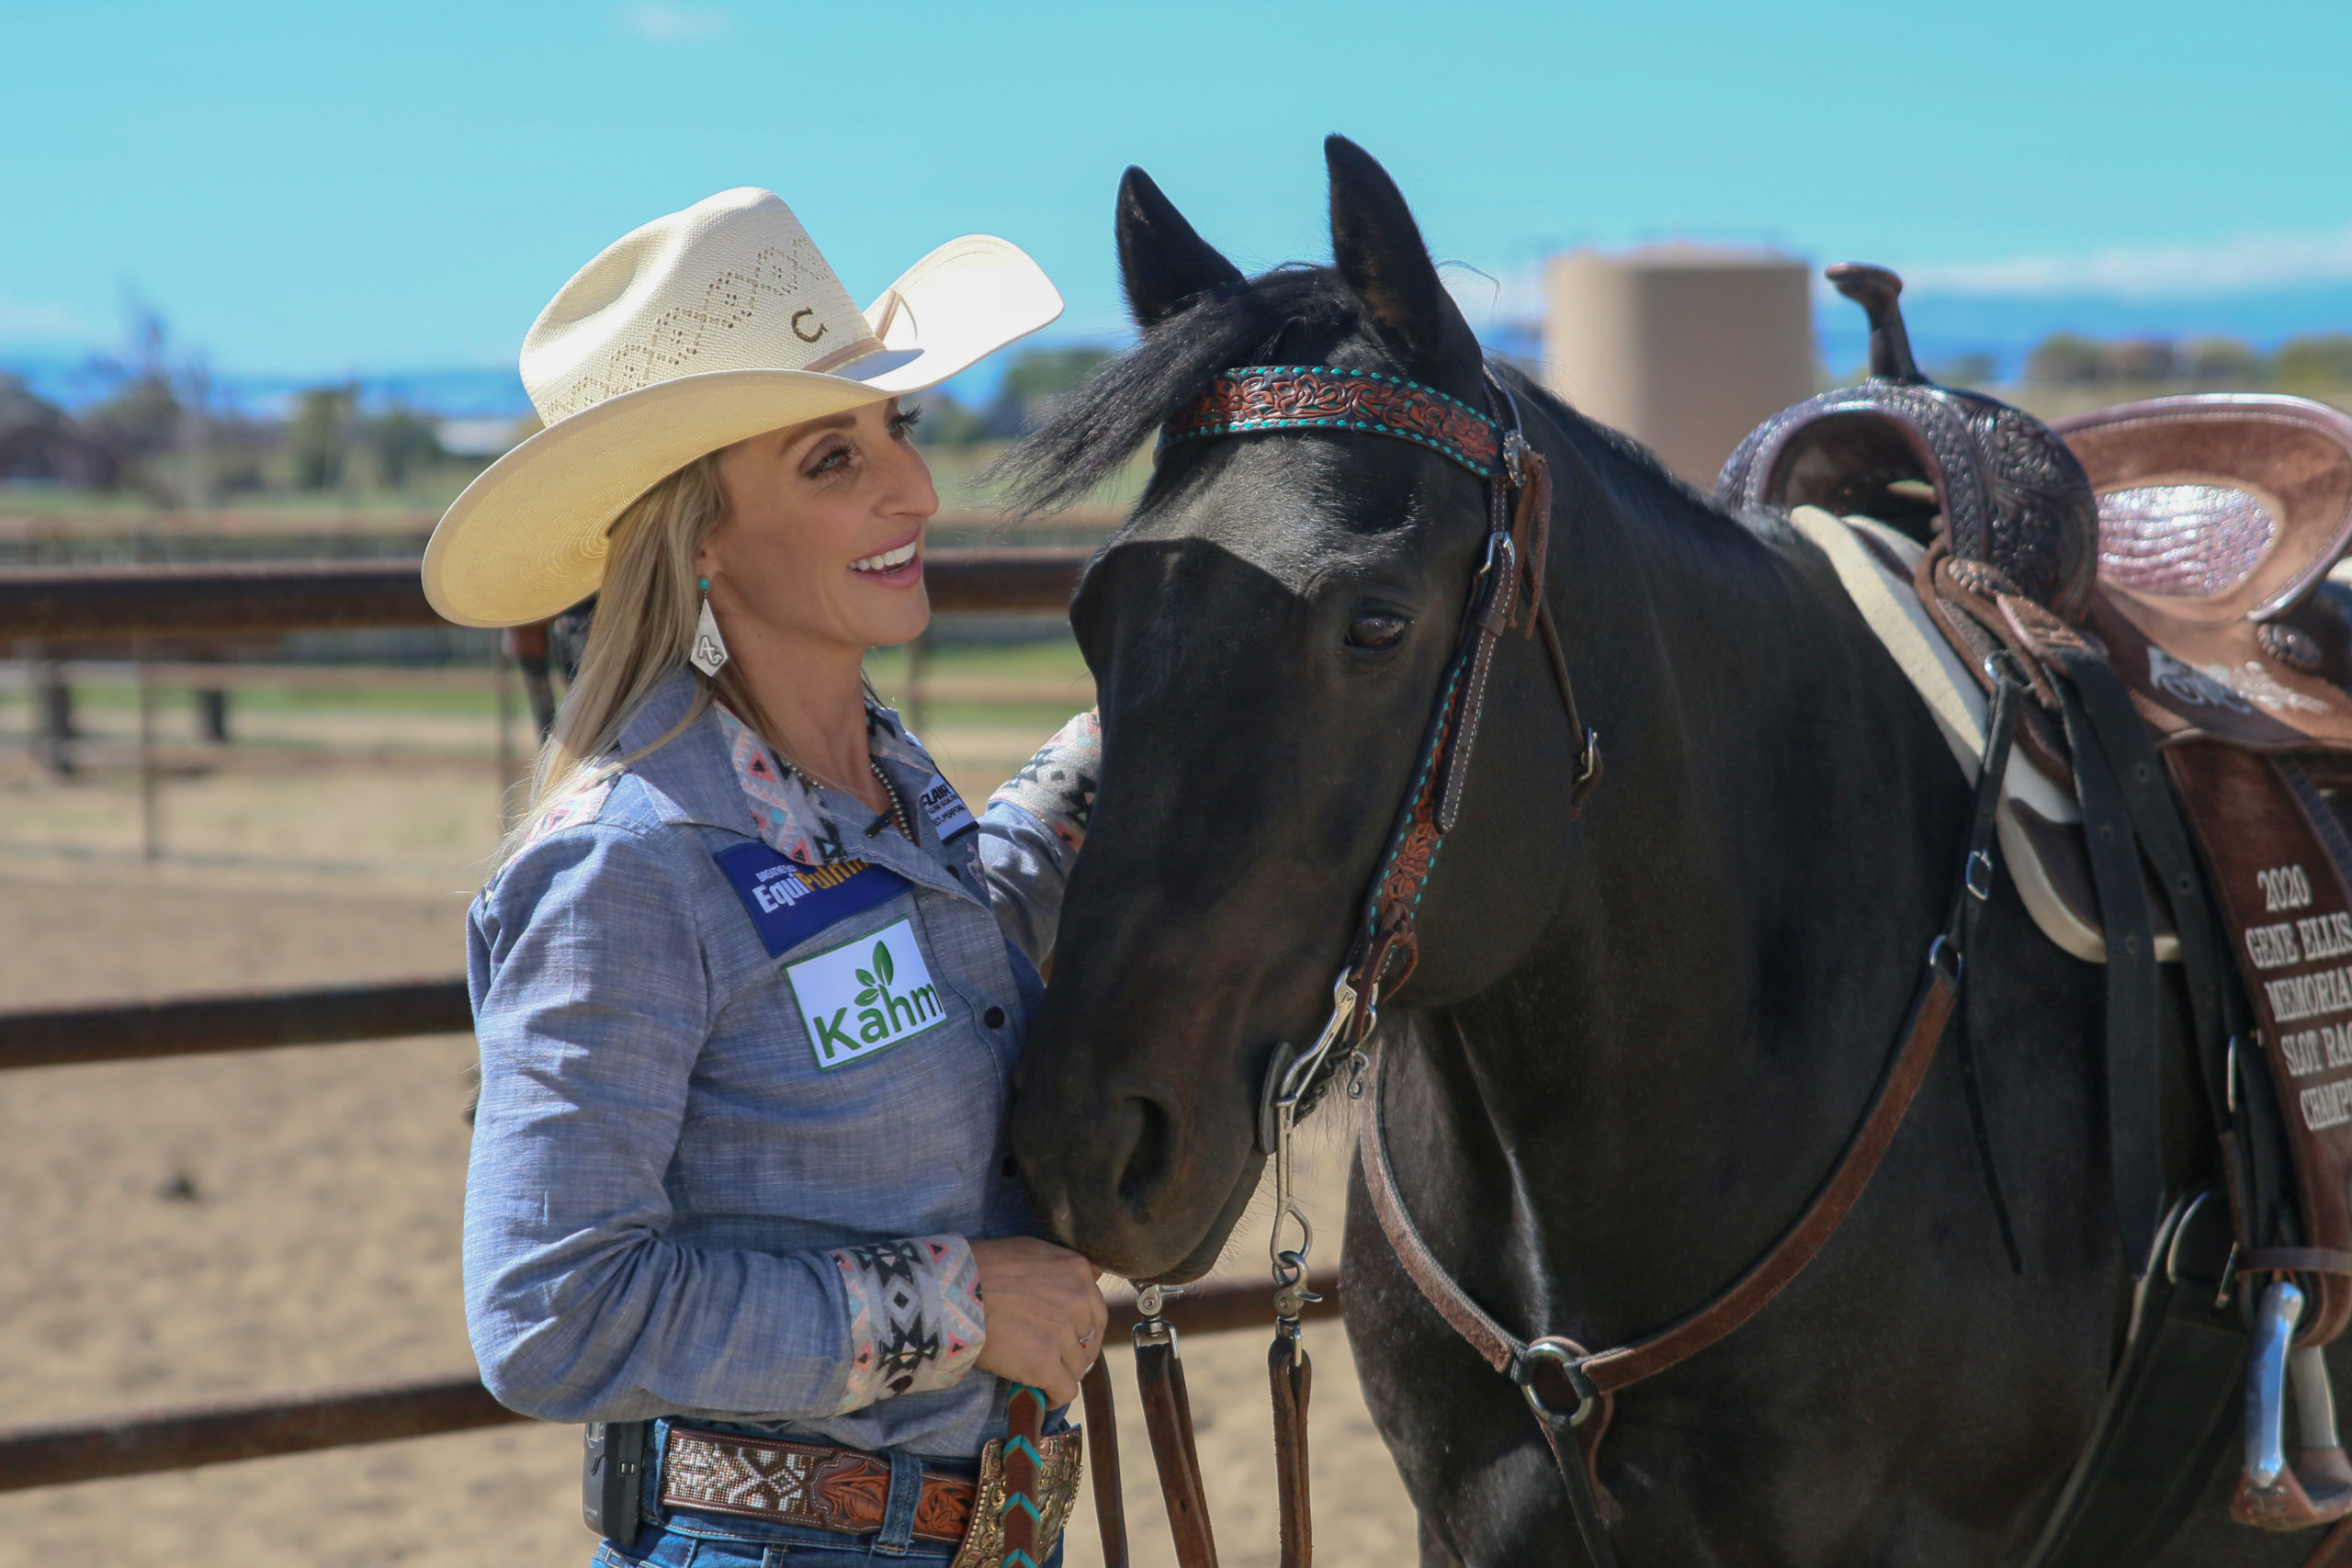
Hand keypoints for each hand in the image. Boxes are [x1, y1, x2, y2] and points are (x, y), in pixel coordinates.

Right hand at [970, 1236, 1107, 1407]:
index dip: (1083, 1331)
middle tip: (1057, 1361)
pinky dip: (1055, 1397)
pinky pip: (1065, 1390)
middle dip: (1076, 1353)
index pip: (1095, 1312)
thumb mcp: (1031, 1253)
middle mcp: (1077, 1301)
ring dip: (1062, 1374)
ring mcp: (1062, 1334)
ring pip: (1078, 1367)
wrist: (953, 1291)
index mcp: (1077, 1272)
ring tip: (1043, 1377)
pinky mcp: (1044, 1364)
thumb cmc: (982, 1267)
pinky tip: (1044, 1396)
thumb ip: (1059, 1270)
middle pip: (1090, 1341)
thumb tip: (1075, 1285)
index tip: (1071, 1340)